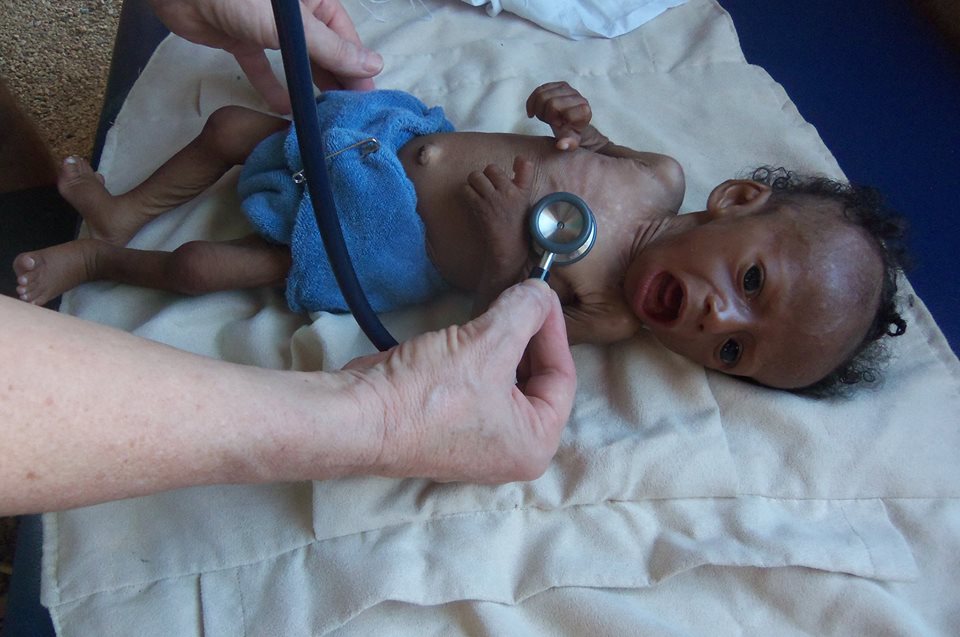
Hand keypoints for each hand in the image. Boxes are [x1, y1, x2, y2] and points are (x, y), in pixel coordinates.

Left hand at [150, 0, 382, 112]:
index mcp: (313, 0)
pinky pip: (262, 67)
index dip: (356, 68)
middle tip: (347, 114)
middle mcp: (294, 13)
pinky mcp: (242, 39)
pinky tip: (284, 111)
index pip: (344, 38)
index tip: (367, 98)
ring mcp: (267, 26)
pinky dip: (271, 87)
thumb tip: (372, 65)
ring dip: (308, 87)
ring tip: (323, 115)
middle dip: (335, 81)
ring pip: (295, 61)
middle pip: (322, 51)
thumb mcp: (293, 25)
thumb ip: (332, 48)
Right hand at [342, 280, 575, 482]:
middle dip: (526, 336)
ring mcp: (478, 442)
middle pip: (536, 380)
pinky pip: (478, 387)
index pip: (562, 377)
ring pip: (506, 381)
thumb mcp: (488, 343)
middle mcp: (511, 451)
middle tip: (517, 298)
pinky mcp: (449, 428)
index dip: (552, 329)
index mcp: (535, 445)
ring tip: (493, 311)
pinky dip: (477, 358)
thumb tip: (541, 292)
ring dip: (500, 343)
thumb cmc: (428, 393)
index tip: (539, 295)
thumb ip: (524, 311)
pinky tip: (469, 334)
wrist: (357, 415)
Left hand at [464, 155, 534, 276]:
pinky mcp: (479, 207)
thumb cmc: (516, 224)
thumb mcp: (525, 199)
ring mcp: (493, 199)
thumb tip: (519, 157)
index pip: (521, 165)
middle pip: (490, 168)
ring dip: (474, 183)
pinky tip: (472, 201)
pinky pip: (466, 189)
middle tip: (486, 188)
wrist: (507, 247)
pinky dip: (466, 193)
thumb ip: (523, 177)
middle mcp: (508, 192)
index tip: (499, 179)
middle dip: (485, 176)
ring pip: (476, 176)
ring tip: (478, 193)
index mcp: (522, 190)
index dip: (506, 169)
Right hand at [526, 81, 593, 150]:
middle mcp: (578, 97)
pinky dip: (532, 101)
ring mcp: (569, 89)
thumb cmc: (571, 132)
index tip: (558, 125)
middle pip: (551, 102)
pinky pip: (539, 89)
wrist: (572, 123)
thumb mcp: (572, 142)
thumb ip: (568, 144)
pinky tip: (534, 112)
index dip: (554, 119)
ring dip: (538, 108)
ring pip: (542, 94)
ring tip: (544, 117)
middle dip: (545, 114)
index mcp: (584, 111)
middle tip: (548, 122)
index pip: (561, 111)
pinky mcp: (560, 85)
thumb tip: (561, 145)